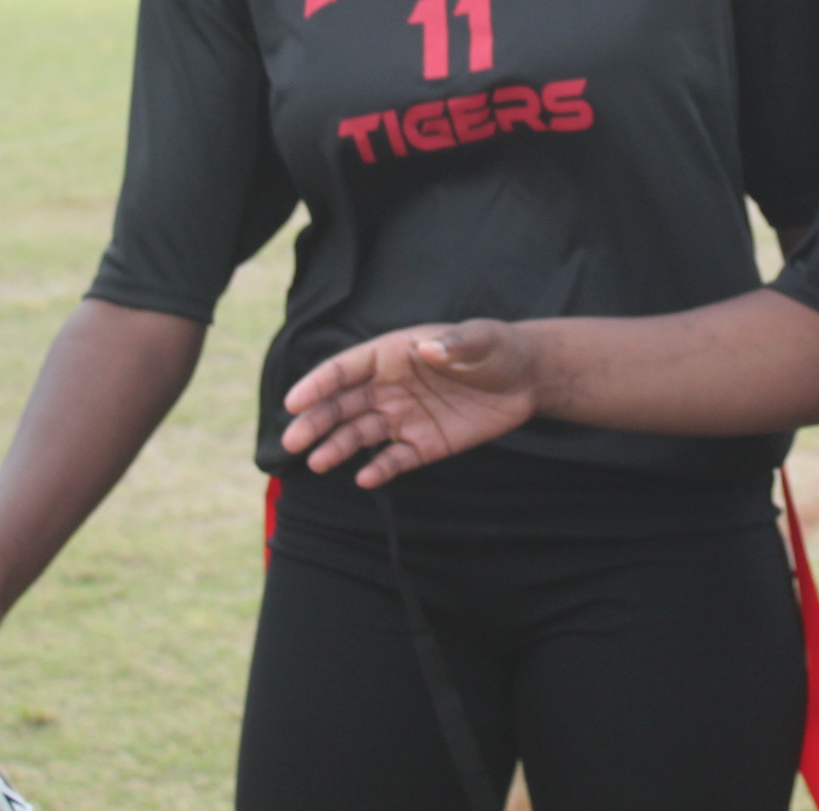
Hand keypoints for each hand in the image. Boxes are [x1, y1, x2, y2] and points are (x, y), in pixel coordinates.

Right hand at [280, 319, 538, 487]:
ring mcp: (405, 417)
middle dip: (315, 421)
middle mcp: (389, 387)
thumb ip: (454, 344)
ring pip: (360, 434)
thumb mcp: (480, 339)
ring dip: (337, 447)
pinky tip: (365, 479)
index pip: (345, 369)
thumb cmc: (496, 348)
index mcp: (393, 354)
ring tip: (318, 462)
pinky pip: (395, 459)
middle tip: (292, 441)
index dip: (318, 384)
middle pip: (342, 405)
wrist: (526, 379)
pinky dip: (379, 469)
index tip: (294, 402)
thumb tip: (427, 348)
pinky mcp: (424, 444)